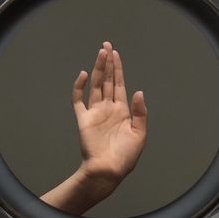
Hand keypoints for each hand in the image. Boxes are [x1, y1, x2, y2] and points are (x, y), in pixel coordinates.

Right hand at [72, 41, 147, 184]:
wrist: (108, 170)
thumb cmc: (125, 155)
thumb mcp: (139, 134)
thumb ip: (140, 112)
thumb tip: (139, 91)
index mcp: (122, 110)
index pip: (119, 84)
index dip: (118, 69)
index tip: (116, 54)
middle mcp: (108, 107)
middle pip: (107, 80)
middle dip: (107, 63)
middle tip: (106, 46)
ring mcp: (95, 111)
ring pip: (95, 85)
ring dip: (97, 69)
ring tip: (100, 53)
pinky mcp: (83, 118)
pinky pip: (78, 100)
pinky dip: (78, 88)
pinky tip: (82, 75)